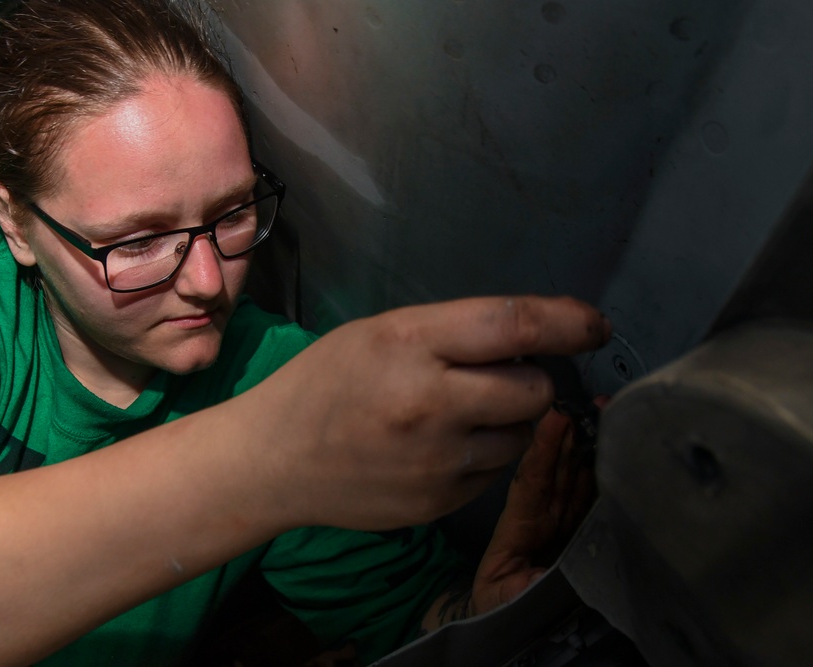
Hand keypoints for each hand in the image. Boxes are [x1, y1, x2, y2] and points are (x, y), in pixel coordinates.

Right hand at [242, 295, 610, 531]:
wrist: (274, 459)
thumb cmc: (325, 382)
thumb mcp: (381, 332)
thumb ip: (453, 333)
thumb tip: (533, 344)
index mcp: (410, 343)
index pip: (514, 326)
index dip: (568, 322)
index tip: (594, 326)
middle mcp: (431, 404)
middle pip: (535, 390)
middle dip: (530, 379)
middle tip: (495, 376)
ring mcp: (437, 462)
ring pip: (521, 436)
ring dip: (507, 421)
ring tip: (457, 415)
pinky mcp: (439, 504)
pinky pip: (494, 473)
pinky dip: (481, 456)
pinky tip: (437, 449)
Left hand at [469, 398, 604, 613]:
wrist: (511, 626)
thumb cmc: (501, 605)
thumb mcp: (507, 595)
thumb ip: (528, 584)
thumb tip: (548, 576)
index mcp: (521, 526)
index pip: (533, 477)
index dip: (545, 446)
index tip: (556, 416)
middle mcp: (543, 517)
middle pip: (558, 468)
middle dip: (572, 435)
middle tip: (589, 404)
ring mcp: (563, 523)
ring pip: (577, 478)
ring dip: (589, 447)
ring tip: (603, 415)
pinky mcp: (581, 534)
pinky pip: (591, 500)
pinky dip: (602, 476)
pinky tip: (612, 452)